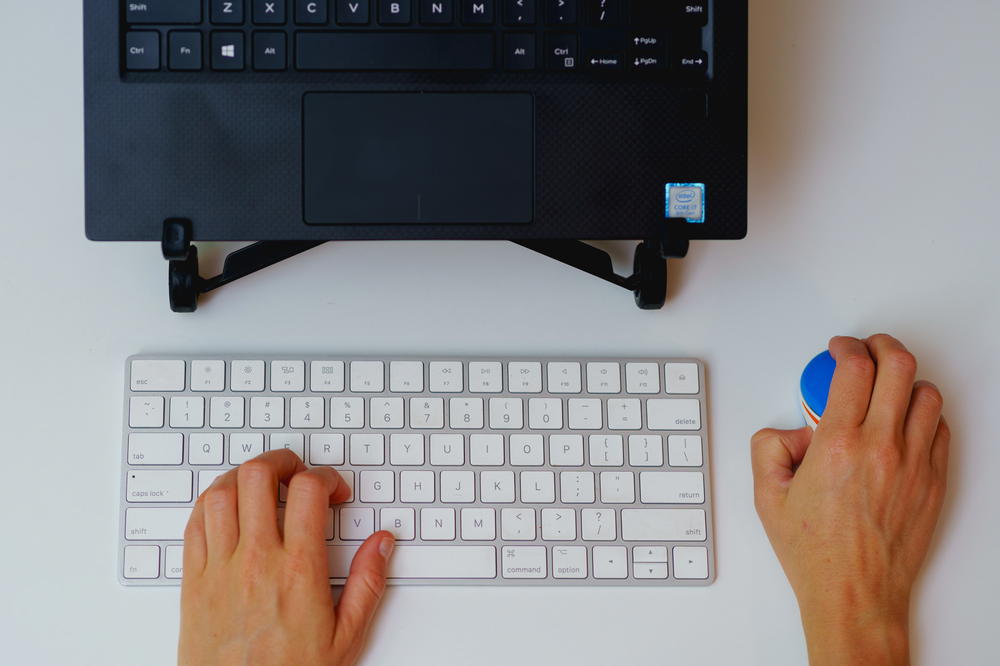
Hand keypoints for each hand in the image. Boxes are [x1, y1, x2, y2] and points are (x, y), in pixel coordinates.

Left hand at [178, 449, 394, 665]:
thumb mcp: (345, 638)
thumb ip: (368, 584)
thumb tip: (382, 544)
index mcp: (298, 570)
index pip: (308, 490)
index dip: (326, 478)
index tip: (333, 492)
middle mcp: (256, 560)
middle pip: (259, 476)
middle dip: (283, 462)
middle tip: (297, 473)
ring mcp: (220, 567)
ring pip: (221, 492)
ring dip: (244, 477)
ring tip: (262, 485)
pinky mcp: (194, 580)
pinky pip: (194, 523)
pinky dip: (211, 504)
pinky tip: (227, 510)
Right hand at [751, 335, 948, 665]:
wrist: (854, 593)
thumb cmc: (816, 552)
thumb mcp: (766, 494)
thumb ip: (769, 446)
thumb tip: (793, 428)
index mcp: (837, 444)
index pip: (853, 367)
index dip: (845, 346)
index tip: (838, 348)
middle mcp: (881, 447)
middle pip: (899, 366)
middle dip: (881, 346)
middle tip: (868, 349)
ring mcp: (914, 464)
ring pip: (927, 394)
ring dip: (906, 380)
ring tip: (888, 386)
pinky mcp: (934, 482)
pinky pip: (941, 429)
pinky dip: (925, 415)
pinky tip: (906, 421)